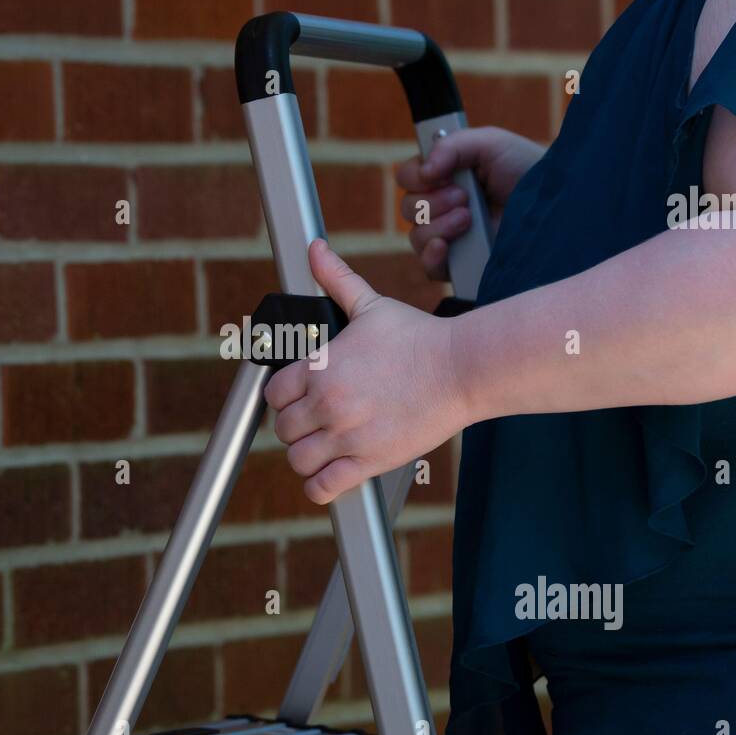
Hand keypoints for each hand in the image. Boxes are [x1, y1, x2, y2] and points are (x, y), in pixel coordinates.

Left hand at [265, 240, 470, 504]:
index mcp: (320, 367)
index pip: (274, 394)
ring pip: (298, 460)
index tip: (298, 399)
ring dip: (306, 457)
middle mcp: (328, 402)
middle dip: (295, 427)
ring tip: (321, 449)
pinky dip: (320, 486)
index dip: (284, 398)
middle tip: (313, 424)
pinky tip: (330, 475)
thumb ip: (336, 279)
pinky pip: (324, 486)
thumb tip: (314, 248)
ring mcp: (347, 435)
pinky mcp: (370, 460)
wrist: (461, 368)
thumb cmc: (419, 337)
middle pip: (283, 429)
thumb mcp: (370, 305)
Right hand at [396, 126, 544, 279]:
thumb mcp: (490, 143)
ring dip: (438, 225)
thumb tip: (424, 171)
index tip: (440, 174)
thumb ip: (452, 146)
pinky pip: (429, 267)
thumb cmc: (525, 168)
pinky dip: (431, 256)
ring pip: (416, 236)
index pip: (408, 178)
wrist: (555, 202)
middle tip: (464, 196)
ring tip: (469, 218)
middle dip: (432, 201)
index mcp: (444, 177)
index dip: (417, 176)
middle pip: (408, 208)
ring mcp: (450, 238)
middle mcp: (442, 207)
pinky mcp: (460, 264)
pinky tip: (445, 246)